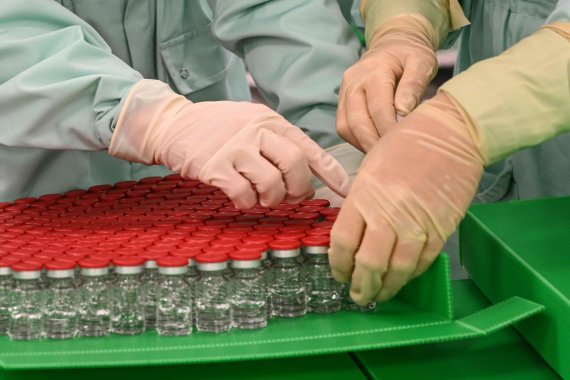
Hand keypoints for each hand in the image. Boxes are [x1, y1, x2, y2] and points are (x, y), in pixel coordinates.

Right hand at [110, 80, 350, 208]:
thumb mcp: (252, 124)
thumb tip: (308, 176)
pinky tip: (240, 198)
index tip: (347, 191)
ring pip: (272, 183)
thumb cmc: (217, 128)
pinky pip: (243, 194)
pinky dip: (246, 203)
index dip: (332, 172)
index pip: (309, 147)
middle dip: (299, 189)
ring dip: (272, 199)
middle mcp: (256, 130)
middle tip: (291, 197)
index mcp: (270, 121)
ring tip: (261, 197)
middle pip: (296, 165)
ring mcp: (235, 147)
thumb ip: (278, 144)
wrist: (172, 124)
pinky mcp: (215, 166)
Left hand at [329, 92, 483, 304]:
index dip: (338, 265)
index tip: (339, 273)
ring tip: (379, 295)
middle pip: (367, 264)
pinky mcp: (441, 230)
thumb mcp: (369, 170)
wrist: (450, 134)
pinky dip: (410, 275)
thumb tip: (353, 237)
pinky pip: (422, 262)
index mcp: (363, 198)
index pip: (342, 243)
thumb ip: (360, 205)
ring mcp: (416, 225)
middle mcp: (387, 215)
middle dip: (360, 286)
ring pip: (397, 270)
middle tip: (357, 295)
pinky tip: (403, 278)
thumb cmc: (404, 145)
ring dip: (386, 288)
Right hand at [336, 28, 436, 152]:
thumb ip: (413, 84)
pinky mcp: (342, 101)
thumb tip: (403, 111)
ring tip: (381, 155)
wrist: (392, 44)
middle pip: (357, 120)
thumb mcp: (421, 61)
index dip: (388, 130)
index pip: (378, 107)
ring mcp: (344, 91)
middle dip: (372, 143)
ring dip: (362, 144)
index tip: (401, 146)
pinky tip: (372, 146)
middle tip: (390, 159)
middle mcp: (353, 81)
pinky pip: (343, 126)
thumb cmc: (410, 55)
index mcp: (374, 70)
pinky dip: (356, 140)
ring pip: (345, 126)